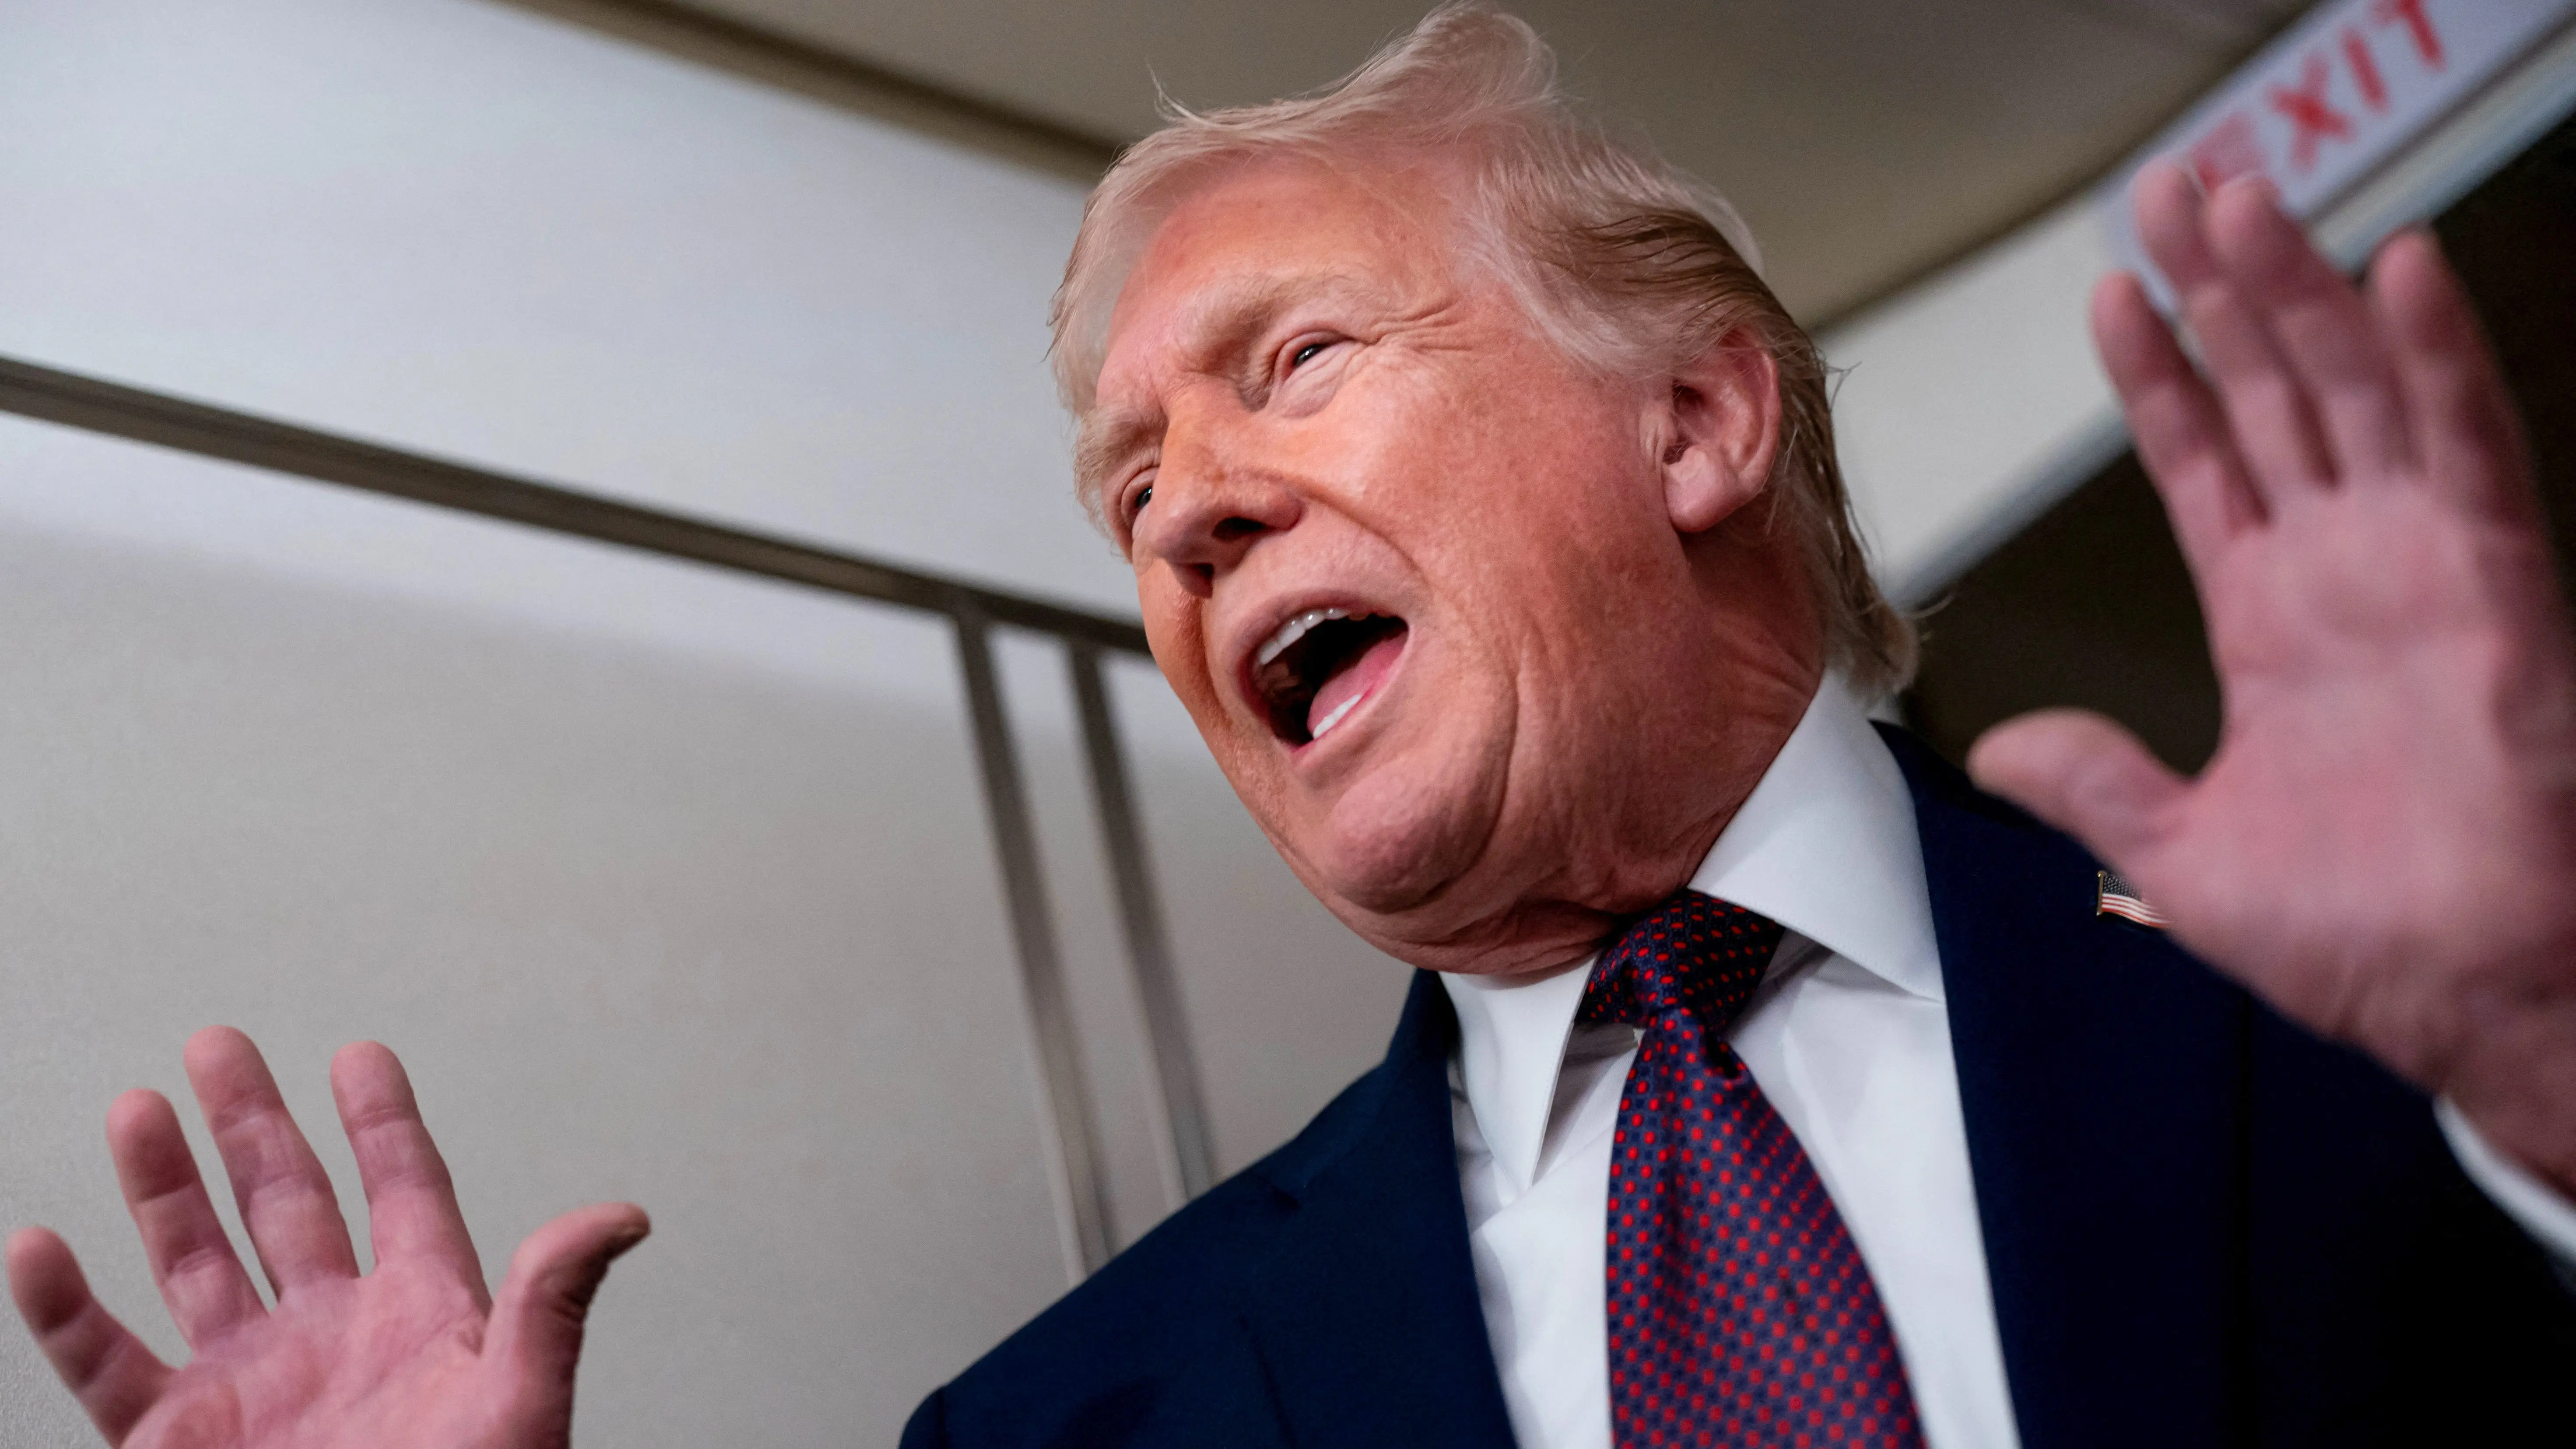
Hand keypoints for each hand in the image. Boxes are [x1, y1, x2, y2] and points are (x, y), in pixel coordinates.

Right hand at [6, 1027, 647, 1447]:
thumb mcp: (521, 1407)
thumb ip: (552, 1306)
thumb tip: (623, 1217)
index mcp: (421, 1320)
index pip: (405, 1193)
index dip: (382, 1124)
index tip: (360, 1055)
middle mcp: (331, 1340)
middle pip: (288, 1205)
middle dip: (253, 1124)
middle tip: (220, 1045)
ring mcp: (249, 1387)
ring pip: (195, 1262)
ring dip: (164, 1187)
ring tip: (140, 1107)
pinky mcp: (174, 1442)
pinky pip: (104, 1364)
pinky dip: (66, 1308)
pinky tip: (39, 1246)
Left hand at [1969, 161, 2575, 1194]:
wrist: (2471, 998)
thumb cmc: (2366, 941)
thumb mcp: (2183, 860)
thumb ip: (2096, 787)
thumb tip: (2008, 750)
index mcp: (2274, 624)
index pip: (2204, 463)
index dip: (2160, 377)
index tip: (2113, 296)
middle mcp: (2346, 574)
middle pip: (2273, 395)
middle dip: (2222, 293)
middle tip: (2176, 193)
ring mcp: (2422, 568)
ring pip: (2353, 391)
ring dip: (2298, 291)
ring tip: (2241, 200)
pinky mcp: (2495, 586)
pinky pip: (2467, 449)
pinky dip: (2436, 359)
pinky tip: (2397, 273)